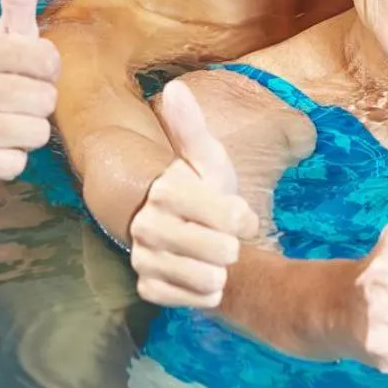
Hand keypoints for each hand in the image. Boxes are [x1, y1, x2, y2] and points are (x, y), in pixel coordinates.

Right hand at [0, 0, 60, 194]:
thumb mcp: (4, 38)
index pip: (49, 61)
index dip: (46, 72)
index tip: (26, 72)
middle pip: (45, 100)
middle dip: (38, 107)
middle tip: (14, 104)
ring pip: (34, 134)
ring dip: (27, 135)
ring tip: (4, 126)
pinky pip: (16, 164)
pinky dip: (10, 162)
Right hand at [129, 81, 258, 307]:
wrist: (189, 232)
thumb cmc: (206, 192)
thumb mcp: (208, 160)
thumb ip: (192, 130)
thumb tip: (173, 87)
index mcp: (166, 189)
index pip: (226, 215)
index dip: (242, 219)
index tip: (243, 216)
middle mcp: (148, 224)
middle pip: (220, 250)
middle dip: (232, 249)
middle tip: (228, 244)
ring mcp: (144, 257)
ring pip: (205, 279)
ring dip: (219, 274)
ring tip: (216, 262)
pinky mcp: (147, 286)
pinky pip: (187, 299)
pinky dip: (203, 294)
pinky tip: (203, 279)